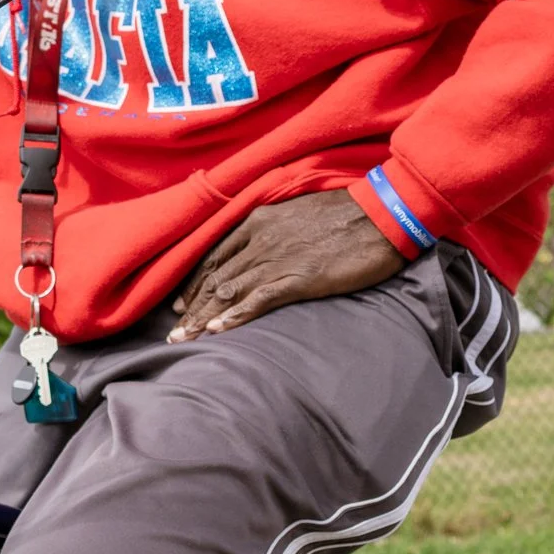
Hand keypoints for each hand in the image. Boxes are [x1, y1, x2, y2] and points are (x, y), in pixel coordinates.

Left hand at [169, 190, 405, 342]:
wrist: (380, 214)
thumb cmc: (343, 214)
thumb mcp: (295, 214)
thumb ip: (270, 232)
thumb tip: (255, 253)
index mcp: (257, 223)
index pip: (213, 257)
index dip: (193, 283)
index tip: (180, 304)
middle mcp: (259, 241)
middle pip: (215, 278)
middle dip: (191, 308)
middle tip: (173, 333)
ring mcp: (278, 260)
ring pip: (229, 291)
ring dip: (204, 318)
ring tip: (183, 340)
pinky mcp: (299, 278)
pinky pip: (259, 300)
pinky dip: (236, 316)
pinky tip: (218, 331)